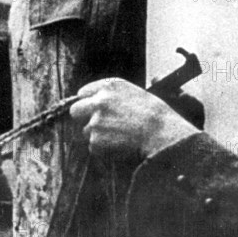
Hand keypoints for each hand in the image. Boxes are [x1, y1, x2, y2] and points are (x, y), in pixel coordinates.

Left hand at [70, 79, 198, 157]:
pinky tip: (120, 147)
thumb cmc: (156, 116)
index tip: (93, 110)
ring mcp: (96, 121)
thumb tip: (96, 103)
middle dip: (83, 118)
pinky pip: (93, 147)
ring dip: (97, 136)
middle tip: (98, 126)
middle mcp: (99, 101)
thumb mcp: (135, 93)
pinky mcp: (96, 140)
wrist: (162, 135)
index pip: (83, 92)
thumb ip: (112, 96)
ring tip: (119, 138)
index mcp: (109, 86)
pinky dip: (103, 150)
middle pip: (75, 110)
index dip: (88, 102)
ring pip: (85, 131)